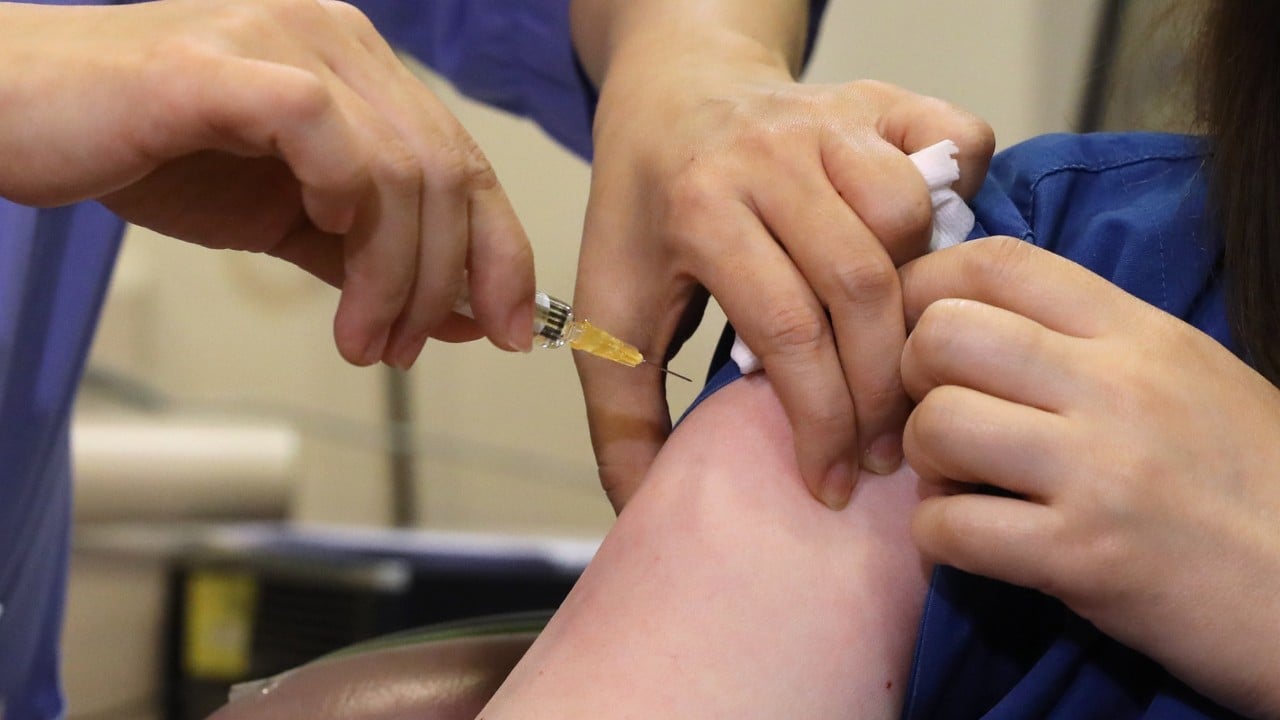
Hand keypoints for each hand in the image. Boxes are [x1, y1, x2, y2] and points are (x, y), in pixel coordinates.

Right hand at [0, 0, 533, 366]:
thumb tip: (458, 314)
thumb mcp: (284, 217)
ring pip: (400, 169)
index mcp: (361, 70)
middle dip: (444, 282)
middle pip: (448, 173)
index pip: (466, 163)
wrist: (20, 113)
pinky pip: (327, 134)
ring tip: (365, 339)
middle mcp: (338, 39)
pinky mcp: (228, 64)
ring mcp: (286, 41)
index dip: (502, 253)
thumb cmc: (149, 153)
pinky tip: (327, 241)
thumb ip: (368, 257)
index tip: (513, 330)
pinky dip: (347, 202)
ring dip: (397, 276)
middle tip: (405, 348)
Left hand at [574, 49, 992, 510]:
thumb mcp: (610, 311)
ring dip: (917, 302)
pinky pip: (956, 143)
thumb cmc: (645, 214)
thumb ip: (622, 413)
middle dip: (881, 389)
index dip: (820, 420)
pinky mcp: (880, 98)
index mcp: (701, 207)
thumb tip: (645, 509)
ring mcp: (832, 118)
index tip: (832, 483)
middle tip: (883, 452)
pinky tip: (930, 254)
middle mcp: (772, 154)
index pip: (788, 329)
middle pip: (861, 287)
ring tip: (895, 360)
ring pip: (909, 222)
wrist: (674, 97)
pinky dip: (962, 198)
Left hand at [899, 236, 1279, 717]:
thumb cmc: (1246, 480)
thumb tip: (972, 315)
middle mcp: (1116, 386)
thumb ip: (1087, 338)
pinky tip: (968, 541)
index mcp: (1138, 332)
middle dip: (912, 376)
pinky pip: (950, 526)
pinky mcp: (1083, 557)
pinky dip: (937, 536)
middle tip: (936, 415)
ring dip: (923, 460)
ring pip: (937, 424)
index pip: (998, 262)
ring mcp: (1099, 471)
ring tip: (957, 482)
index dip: (927, 284)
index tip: (917, 326)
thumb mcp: (1184, 374)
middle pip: (943, 334)